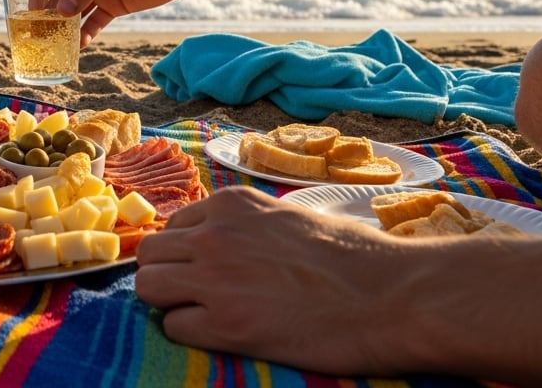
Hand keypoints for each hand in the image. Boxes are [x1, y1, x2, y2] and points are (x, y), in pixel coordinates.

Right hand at [46, 0, 192, 44]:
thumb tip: (61, 12)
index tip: (31, 11)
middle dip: (50, 13)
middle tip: (40, 32)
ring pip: (77, 12)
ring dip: (68, 26)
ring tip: (57, 43)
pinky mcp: (115, 7)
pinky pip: (95, 22)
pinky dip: (87, 33)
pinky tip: (80, 44)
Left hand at [135, 187, 410, 376]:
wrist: (394, 296)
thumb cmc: (357, 258)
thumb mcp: (291, 217)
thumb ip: (249, 225)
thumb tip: (228, 240)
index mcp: (232, 205)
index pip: (173, 225)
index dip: (184, 252)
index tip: (202, 270)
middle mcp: (215, 235)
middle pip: (149, 254)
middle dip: (166, 275)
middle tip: (194, 296)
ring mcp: (216, 280)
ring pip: (148, 286)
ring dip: (169, 303)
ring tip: (203, 315)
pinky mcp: (227, 326)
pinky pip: (173, 327)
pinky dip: (191, 334)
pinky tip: (224, 335)